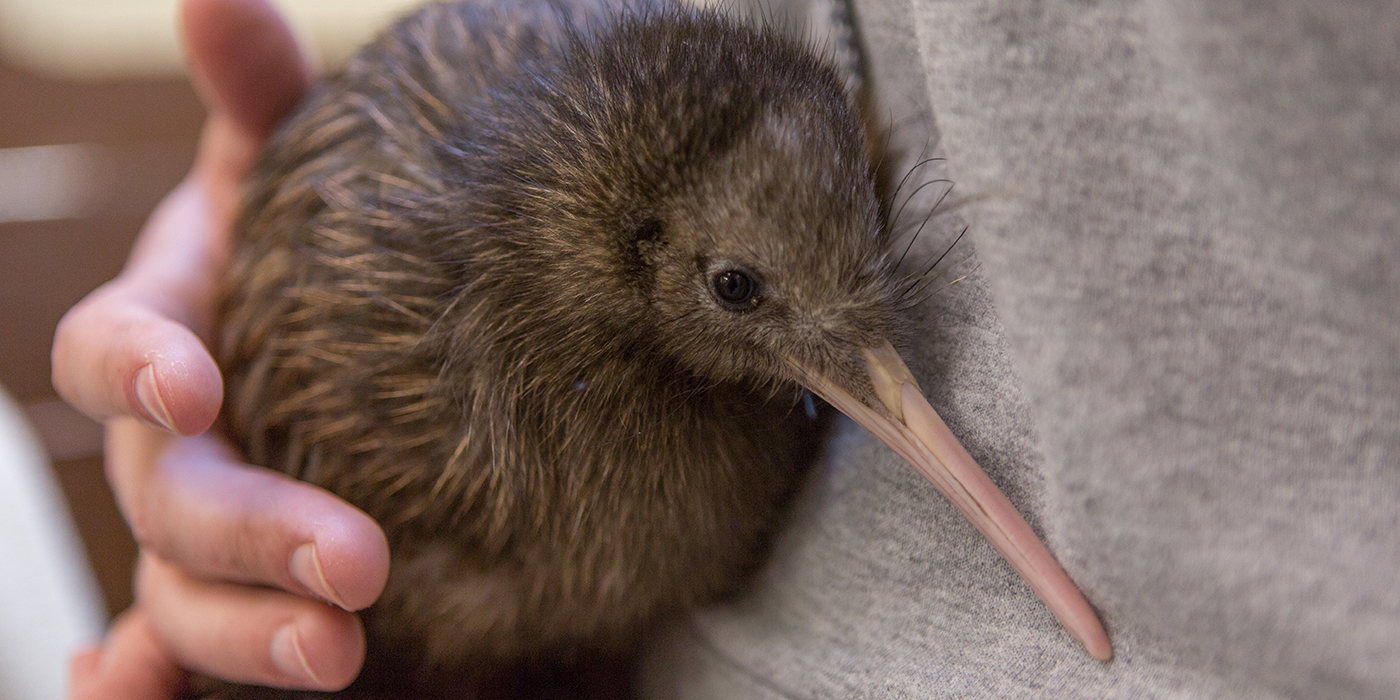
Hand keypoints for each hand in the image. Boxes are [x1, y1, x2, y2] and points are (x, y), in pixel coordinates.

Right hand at [53, 1, 389, 696]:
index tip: (190, 382)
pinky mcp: (225, 587)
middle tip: (356, 562)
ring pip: (179, 591)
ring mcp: (188, 522)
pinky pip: (173, 648)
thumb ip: (260, 95)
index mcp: (169, 327)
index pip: (112, 347)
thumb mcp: (295, 171)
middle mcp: (167, 437)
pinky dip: (151, 684)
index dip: (134, 364)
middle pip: (168, 495)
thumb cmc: (312, 249)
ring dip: (237, 628)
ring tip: (334, 652)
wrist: (342, 336)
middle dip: (249, 528)